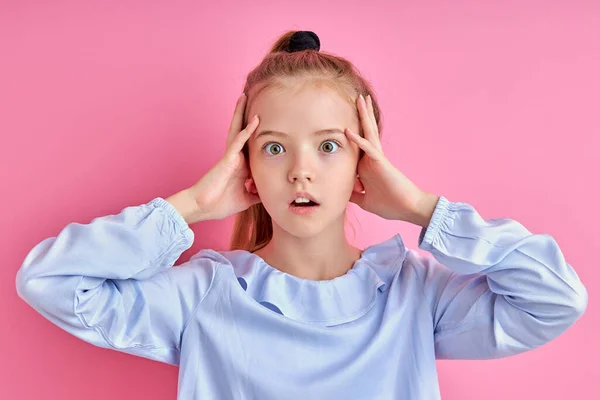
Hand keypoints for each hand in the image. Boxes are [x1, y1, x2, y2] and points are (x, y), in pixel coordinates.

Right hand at [184, 93, 261, 221]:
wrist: (204, 207)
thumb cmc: (220, 203)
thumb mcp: (246, 199)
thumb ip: (257, 194)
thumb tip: (270, 195)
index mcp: (241, 166)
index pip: (250, 145)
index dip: (256, 133)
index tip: (266, 121)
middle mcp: (236, 157)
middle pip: (242, 132)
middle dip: (246, 115)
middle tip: (252, 99)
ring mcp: (231, 156)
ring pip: (238, 130)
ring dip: (242, 113)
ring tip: (244, 97)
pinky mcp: (227, 159)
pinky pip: (238, 141)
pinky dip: (247, 131)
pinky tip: (255, 120)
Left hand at [344, 94, 436, 225]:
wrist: (408, 208)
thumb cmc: (390, 205)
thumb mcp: (365, 200)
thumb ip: (353, 194)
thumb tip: (340, 193)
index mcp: (367, 167)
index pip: (356, 148)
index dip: (350, 136)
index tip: (340, 124)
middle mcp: (372, 159)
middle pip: (365, 133)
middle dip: (362, 116)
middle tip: (358, 99)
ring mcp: (377, 159)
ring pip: (368, 133)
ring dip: (364, 116)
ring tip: (361, 99)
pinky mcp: (381, 163)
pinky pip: (368, 149)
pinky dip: (358, 140)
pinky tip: (349, 131)